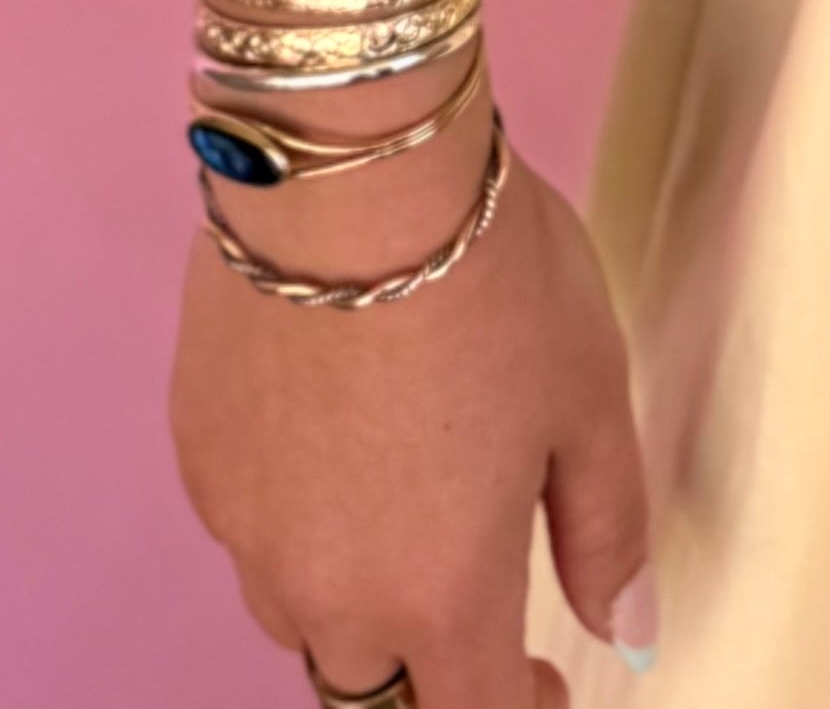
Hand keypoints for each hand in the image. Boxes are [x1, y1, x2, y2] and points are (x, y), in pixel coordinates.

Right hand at [170, 125, 656, 704]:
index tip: (545, 678)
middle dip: (428, 659)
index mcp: (441, 598)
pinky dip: (296, 512)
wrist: (349, 172)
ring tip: (404, 490)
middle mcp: (330, 595)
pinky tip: (332, 424)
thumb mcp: (590, 397)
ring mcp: (248, 533)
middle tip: (474, 585)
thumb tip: (631, 631)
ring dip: (355, 591)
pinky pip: (251, 529)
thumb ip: (607, 532)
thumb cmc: (489, 274)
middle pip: (374, 686)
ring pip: (302, 615)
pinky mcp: (198, 461)